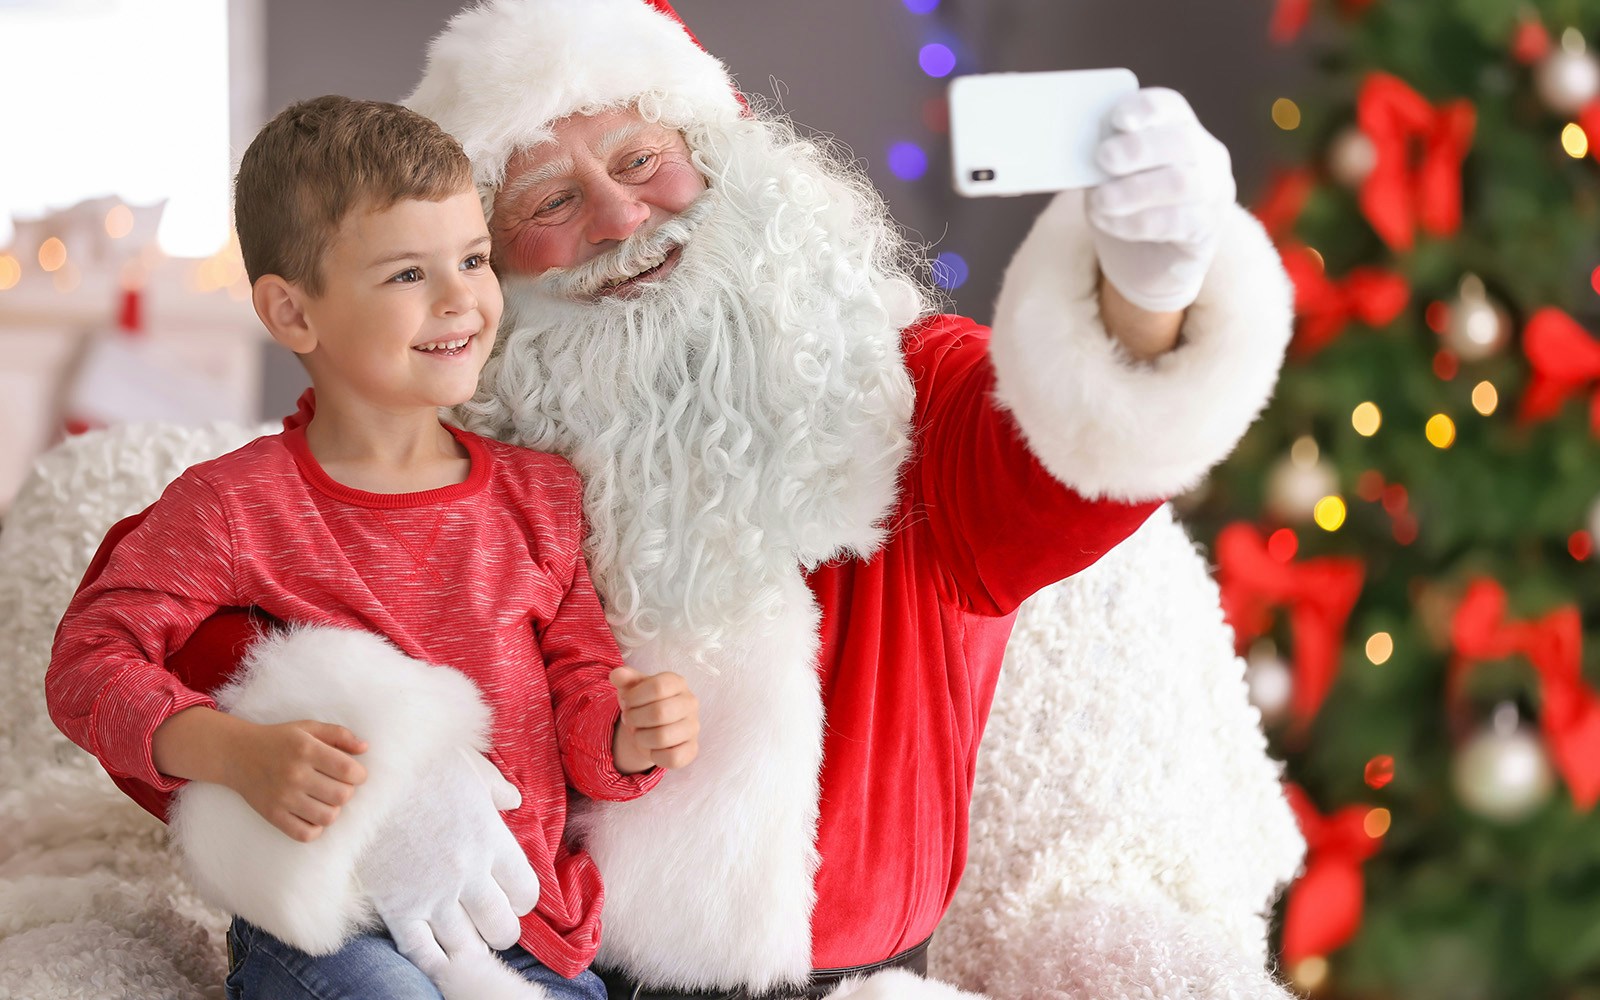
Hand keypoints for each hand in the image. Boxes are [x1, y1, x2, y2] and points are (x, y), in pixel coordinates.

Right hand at [218, 717, 368, 842]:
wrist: (237, 754)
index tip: (354, 773)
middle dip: (347, 791)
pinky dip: (316, 828)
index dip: (360, 775)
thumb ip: (339, 734)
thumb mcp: (309, 728)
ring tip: (325, 799)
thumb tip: (365, 747)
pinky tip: (312, 814)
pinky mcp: (273, 815)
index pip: (349, 771)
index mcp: (306, 750)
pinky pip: (305, 834)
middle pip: (342, 796)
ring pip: (328, 817)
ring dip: (333, 809)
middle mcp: (295, 774)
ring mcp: (283, 797)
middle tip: (337, 784)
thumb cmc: (279, 740)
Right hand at [357, 747, 539, 976]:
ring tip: (467, 941)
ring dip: (471, 948)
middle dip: (501, 929)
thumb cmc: (419, 763)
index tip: (512, 896)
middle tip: (490, 921)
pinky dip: (434, 961)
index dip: (522, 900)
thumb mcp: (470, 767)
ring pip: (466, 947)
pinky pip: (421, 951)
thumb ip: (496, 790)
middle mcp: (468, 874)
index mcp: (491, 840)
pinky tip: (439, 958)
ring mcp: (432, 895)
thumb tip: (513, 801)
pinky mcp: (396, 907)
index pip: (525, 891)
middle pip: (501, 927)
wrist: (368, 774)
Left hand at [611, 667, 699, 772]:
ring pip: (663, 737)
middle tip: (630, 720)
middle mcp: (690, 702)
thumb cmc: (643, 702)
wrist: (653, 725)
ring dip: (641, 738)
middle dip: (635, 719)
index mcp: (677, 682)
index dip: (635, 698)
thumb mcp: (632, 687)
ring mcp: (693, 727)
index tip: (627, 702)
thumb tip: (616, 675)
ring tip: (639, 733)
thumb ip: (624, 678)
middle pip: (659, 713)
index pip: (657, 687)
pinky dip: (655, 755)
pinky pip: (673, 758)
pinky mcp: (692, 749)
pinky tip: (652, 748)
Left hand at [1087, 87, 1236, 313]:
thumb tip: (1079, 147)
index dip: (1146, 109)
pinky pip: (1176, 222)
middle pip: (1181, 141)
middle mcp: (1205, 157)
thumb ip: (1103, 158)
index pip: (1171, 107)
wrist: (1145, 262)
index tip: (1118, 120)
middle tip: (1103, 158)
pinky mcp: (1205, 230)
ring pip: (1180, 183)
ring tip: (1101, 201)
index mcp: (1180, 130)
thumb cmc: (1126, 207)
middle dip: (1139, 149)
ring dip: (1134, 190)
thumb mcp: (1110, 176)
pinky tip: (1110, 222)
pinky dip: (1137, 222)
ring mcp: (1212, 193)